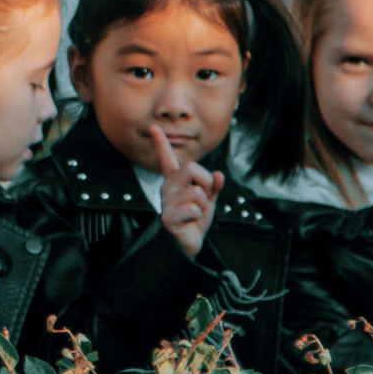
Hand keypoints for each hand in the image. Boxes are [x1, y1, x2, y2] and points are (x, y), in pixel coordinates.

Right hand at [150, 127, 222, 258]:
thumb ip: (213, 187)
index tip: (154, 127)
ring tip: (195, 215)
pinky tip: (190, 223)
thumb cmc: (195, 222)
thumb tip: (218, 175)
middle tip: (204, 199)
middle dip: (206, 182)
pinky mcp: (168, 217)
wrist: (188, 246)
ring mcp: (166, 202)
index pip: (167, 159)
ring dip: (204, 204)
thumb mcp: (209, 201)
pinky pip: (194, 207)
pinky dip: (199, 216)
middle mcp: (167, 189)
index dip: (161, 143)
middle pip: (192, 168)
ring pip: (197, 190)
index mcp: (175, 182)